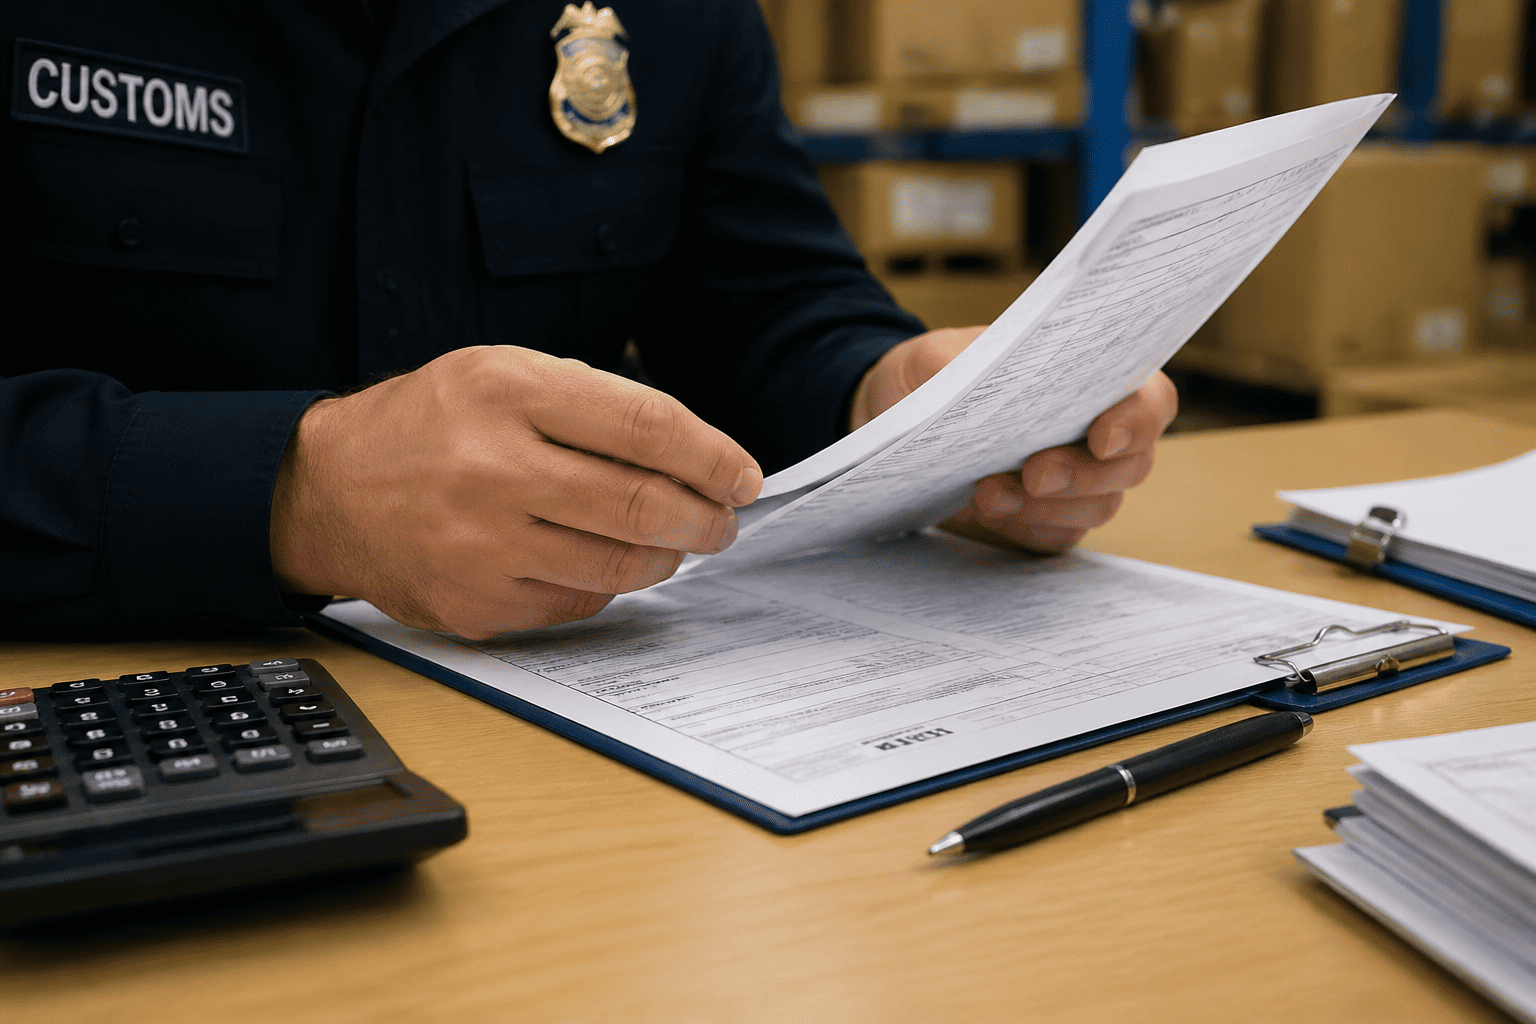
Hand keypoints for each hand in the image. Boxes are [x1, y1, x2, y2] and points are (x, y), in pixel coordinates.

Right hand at [270, 346, 762, 639]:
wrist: (327, 489)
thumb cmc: (432, 424)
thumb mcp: (501, 372)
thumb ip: (594, 404)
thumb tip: (696, 456)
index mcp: (505, 392)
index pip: (644, 426)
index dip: (711, 456)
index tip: (743, 476)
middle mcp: (491, 469)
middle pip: (642, 505)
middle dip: (705, 517)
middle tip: (723, 520)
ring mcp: (481, 546)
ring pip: (620, 564)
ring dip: (668, 556)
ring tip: (675, 541)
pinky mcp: (475, 604)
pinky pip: (579, 600)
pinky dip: (610, 581)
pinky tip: (606, 560)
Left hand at [850, 326, 1177, 553]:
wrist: (900, 415)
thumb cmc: (935, 373)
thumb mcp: (937, 355)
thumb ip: (963, 366)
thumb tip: (980, 393)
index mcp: (1095, 379)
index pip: (1151, 402)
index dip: (1138, 422)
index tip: (1100, 438)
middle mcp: (1099, 434)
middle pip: (1130, 465)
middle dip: (1083, 474)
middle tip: (1034, 473)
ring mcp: (1078, 483)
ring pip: (1098, 507)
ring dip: (1047, 508)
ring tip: (987, 493)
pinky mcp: (1045, 520)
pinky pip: (1057, 537)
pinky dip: (1026, 529)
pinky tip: (987, 511)